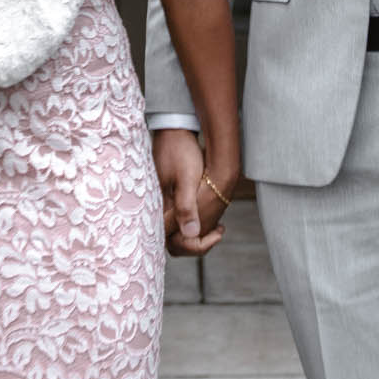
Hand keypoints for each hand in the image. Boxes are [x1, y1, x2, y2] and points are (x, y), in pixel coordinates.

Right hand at [152, 128, 228, 256]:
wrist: (173, 132)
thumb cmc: (180, 153)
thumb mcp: (186, 179)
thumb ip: (186, 207)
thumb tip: (193, 233)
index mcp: (161, 210)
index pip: (177, 244)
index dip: (199, 246)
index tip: (218, 232)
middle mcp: (159, 212)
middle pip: (176, 244)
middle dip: (199, 243)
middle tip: (219, 229)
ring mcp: (162, 206)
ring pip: (178, 234)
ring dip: (198, 233)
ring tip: (217, 224)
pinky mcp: (168, 200)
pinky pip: (179, 221)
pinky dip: (195, 222)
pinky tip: (209, 212)